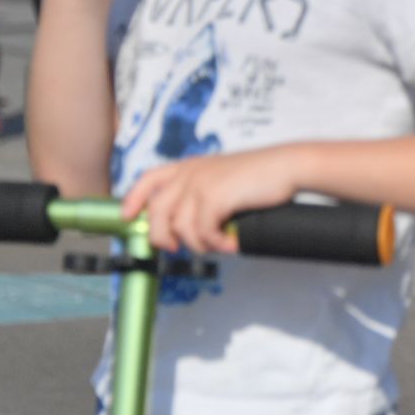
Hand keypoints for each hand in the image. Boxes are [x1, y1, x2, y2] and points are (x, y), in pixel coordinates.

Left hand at [121, 148, 303, 254]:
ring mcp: (199, 185)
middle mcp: (189, 173)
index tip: (128, 216)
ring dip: (199, 244)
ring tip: (219, 244)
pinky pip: (203, 233)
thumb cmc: (263, 174)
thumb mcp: (224, 178)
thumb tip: (191, 224)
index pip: (148, 179)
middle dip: (161, 237)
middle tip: (176, 248)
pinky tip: (230, 242)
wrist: (287, 166)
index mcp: (189, 166)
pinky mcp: (213, 198)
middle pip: (156, 212)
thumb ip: (203, 192)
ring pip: (179, 228)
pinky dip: (217, 244)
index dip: (133, 199)